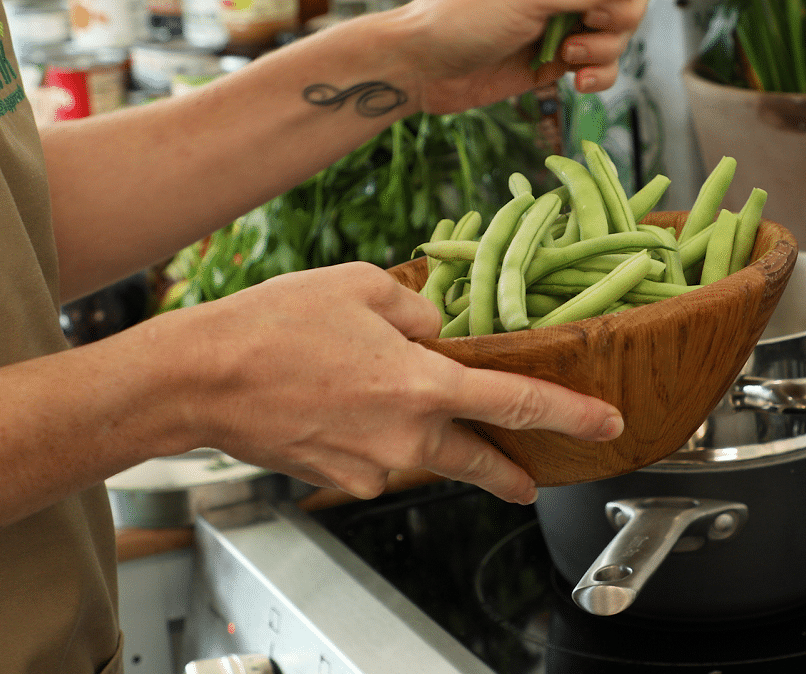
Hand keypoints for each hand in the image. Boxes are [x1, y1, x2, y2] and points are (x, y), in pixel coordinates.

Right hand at [161, 262, 622, 503]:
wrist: (199, 377)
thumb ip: (417, 309)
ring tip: (380, 400)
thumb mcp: (359, 285)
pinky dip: (370, 438)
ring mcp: (370, 466)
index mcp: (421, 384)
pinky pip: (372, 459)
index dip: (571, 417)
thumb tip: (437, 331)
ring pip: (418, 455)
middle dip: (511, 474)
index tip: (606, 428)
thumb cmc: (275, 323)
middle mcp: (405, 436)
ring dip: (420, 436)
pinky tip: (337, 408)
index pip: (518, 405)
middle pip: (480, 462)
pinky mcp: (338, 481)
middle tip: (531, 480)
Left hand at [399, 0, 648, 112]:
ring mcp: (562, 26)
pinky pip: (600, 69)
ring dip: (603, 53)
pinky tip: (578, 81)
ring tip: (568, 59)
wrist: (425, 67)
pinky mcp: (556, 63)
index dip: (617, 0)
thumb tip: (628, 0)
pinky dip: (599, 76)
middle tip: (578, 34)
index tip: (592, 10)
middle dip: (613, 24)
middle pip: (626, 6)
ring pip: (616, 39)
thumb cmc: (463, 19)